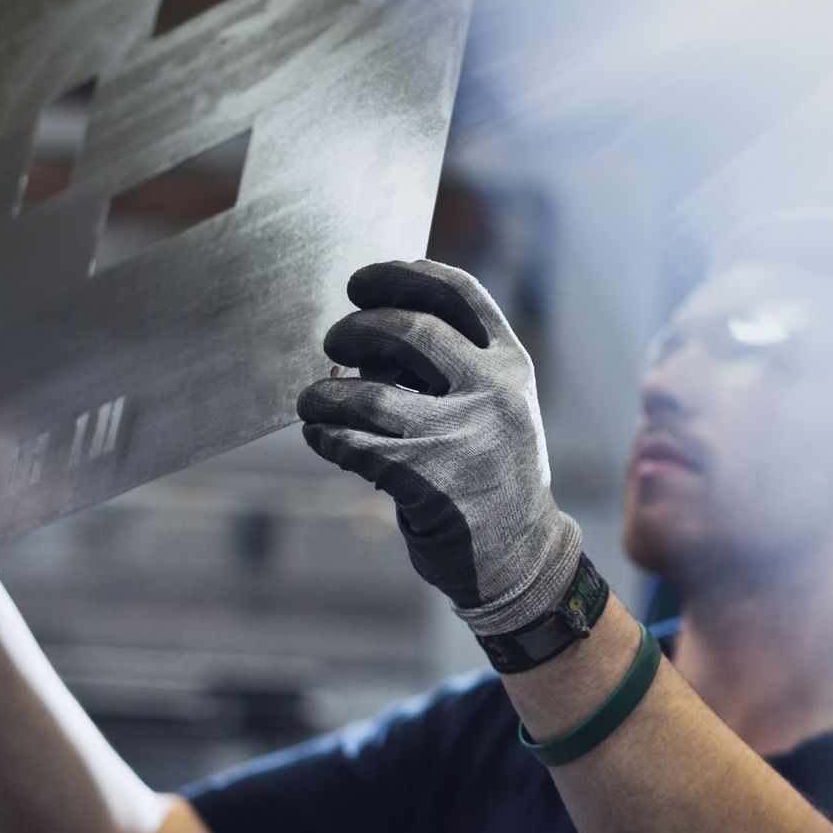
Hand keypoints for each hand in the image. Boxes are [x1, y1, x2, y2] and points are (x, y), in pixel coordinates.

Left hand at [297, 260, 581, 635]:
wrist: (520, 556)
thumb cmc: (489, 472)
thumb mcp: (493, 406)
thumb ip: (446, 366)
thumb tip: (363, 329)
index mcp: (512, 365)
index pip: (457, 294)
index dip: (399, 276)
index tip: (359, 283)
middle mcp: (495, 393)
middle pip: (407, 331)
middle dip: (354, 330)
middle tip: (332, 343)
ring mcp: (463, 437)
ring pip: (367, 396)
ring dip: (324, 396)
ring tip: (312, 403)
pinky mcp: (428, 481)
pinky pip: (354, 445)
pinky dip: (326, 437)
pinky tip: (322, 437)